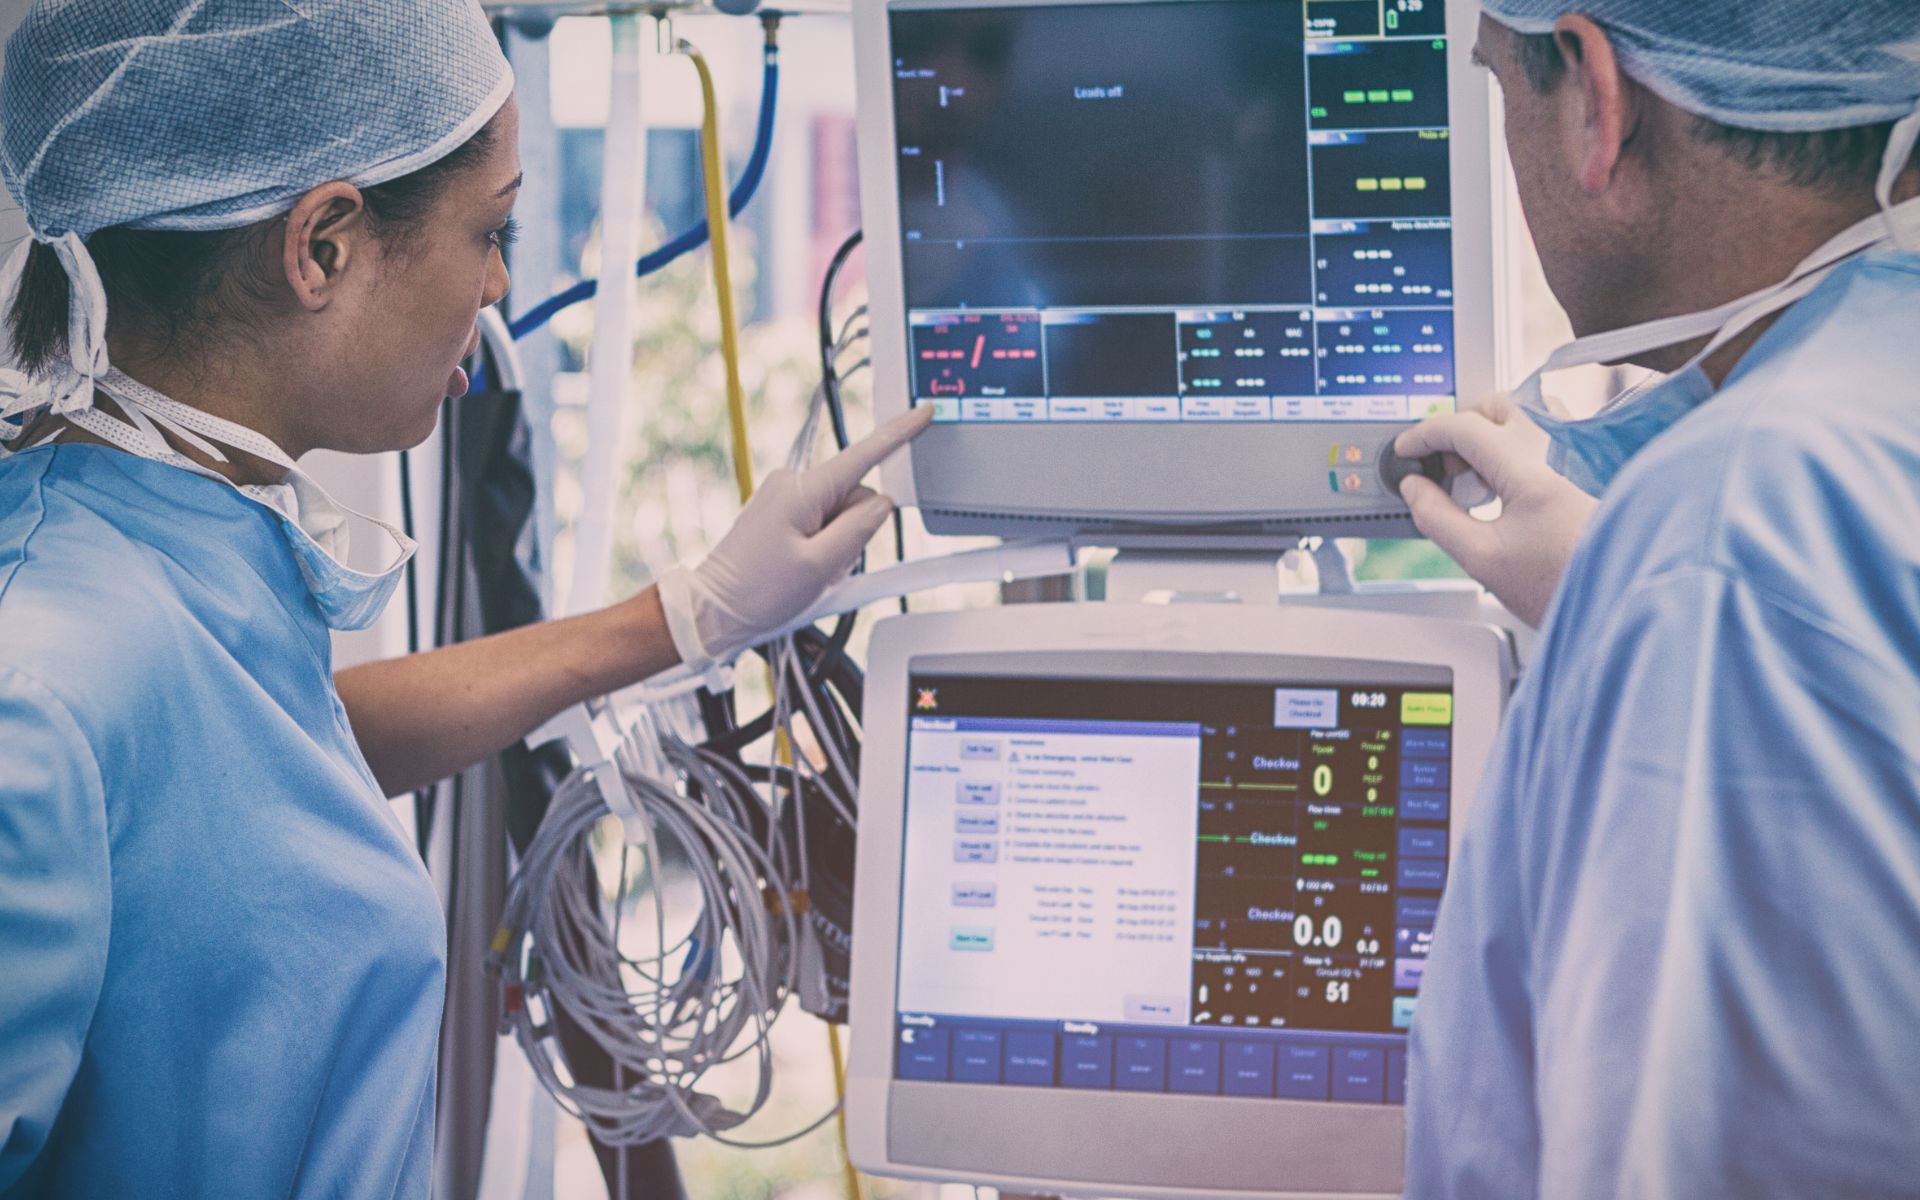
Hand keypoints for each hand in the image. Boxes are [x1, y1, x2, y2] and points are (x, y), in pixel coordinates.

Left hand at [658, 406, 933, 669]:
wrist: (714, 610)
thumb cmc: (757, 591)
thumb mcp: (820, 566)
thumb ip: (860, 530)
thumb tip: (882, 504)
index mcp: (803, 489)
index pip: (863, 455)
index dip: (899, 434)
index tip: (924, 412)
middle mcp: (793, 484)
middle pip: (856, 499)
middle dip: (854, 535)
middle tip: (824, 569)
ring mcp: (786, 499)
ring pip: (842, 517)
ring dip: (838, 549)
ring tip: (807, 575)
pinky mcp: (783, 515)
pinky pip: (823, 527)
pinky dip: (824, 550)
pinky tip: (802, 571)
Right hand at [1394, 395, 1597, 627]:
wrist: (1622, 600)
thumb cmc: (1564, 585)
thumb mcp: (1481, 558)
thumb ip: (1436, 517)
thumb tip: (1414, 488)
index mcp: (1531, 466)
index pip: (1462, 427)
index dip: (1424, 435)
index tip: (1407, 448)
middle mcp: (1562, 445)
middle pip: (1495, 406)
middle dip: (1461, 429)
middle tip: (1446, 467)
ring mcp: (1583, 449)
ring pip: (1525, 413)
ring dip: (1493, 434)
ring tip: (1482, 479)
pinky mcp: (1596, 461)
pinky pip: (1550, 430)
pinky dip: (1520, 444)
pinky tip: (1514, 484)